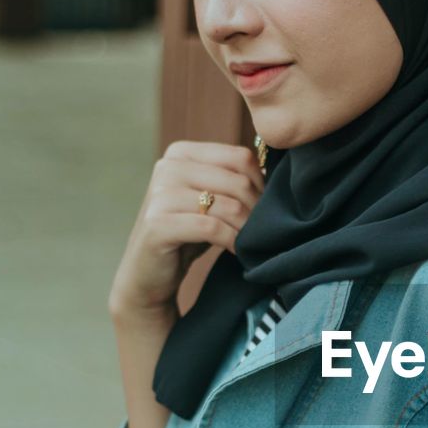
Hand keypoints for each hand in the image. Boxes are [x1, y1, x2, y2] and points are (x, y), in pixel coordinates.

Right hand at [108, 139, 263, 314]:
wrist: (148, 275)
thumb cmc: (187, 235)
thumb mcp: (211, 201)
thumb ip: (234, 181)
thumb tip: (279, 171)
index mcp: (181, 153)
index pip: (240, 157)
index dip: (262, 185)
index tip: (265, 210)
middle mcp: (167, 167)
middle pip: (238, 181)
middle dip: (257, 210)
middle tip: (263, 232)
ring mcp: (160, 194)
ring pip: (228, 205)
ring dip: (247, 229)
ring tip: (252, 244)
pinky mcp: (158, 223)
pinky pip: (212, 228)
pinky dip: (232, 242)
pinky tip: (236, 252)